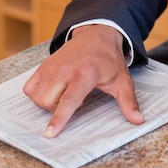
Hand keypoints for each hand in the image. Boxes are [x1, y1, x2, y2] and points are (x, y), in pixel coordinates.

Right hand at [23, 25, 143, 137]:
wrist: (97, 34)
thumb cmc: (109, 59)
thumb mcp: (122, 80)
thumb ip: (129, 101)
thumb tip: (138, 120)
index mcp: (85, 74)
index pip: (69, 100)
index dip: (59, 118)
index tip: (50, 134)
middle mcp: (66, 69)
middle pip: (49, 101)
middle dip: (57, 110)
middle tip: (74, 100)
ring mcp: (53, 66)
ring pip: (38, 96)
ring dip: (47, 102)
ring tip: (64, 94)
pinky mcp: (44, 64)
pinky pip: (30, 87)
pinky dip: (36, 93)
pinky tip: (51, 90)